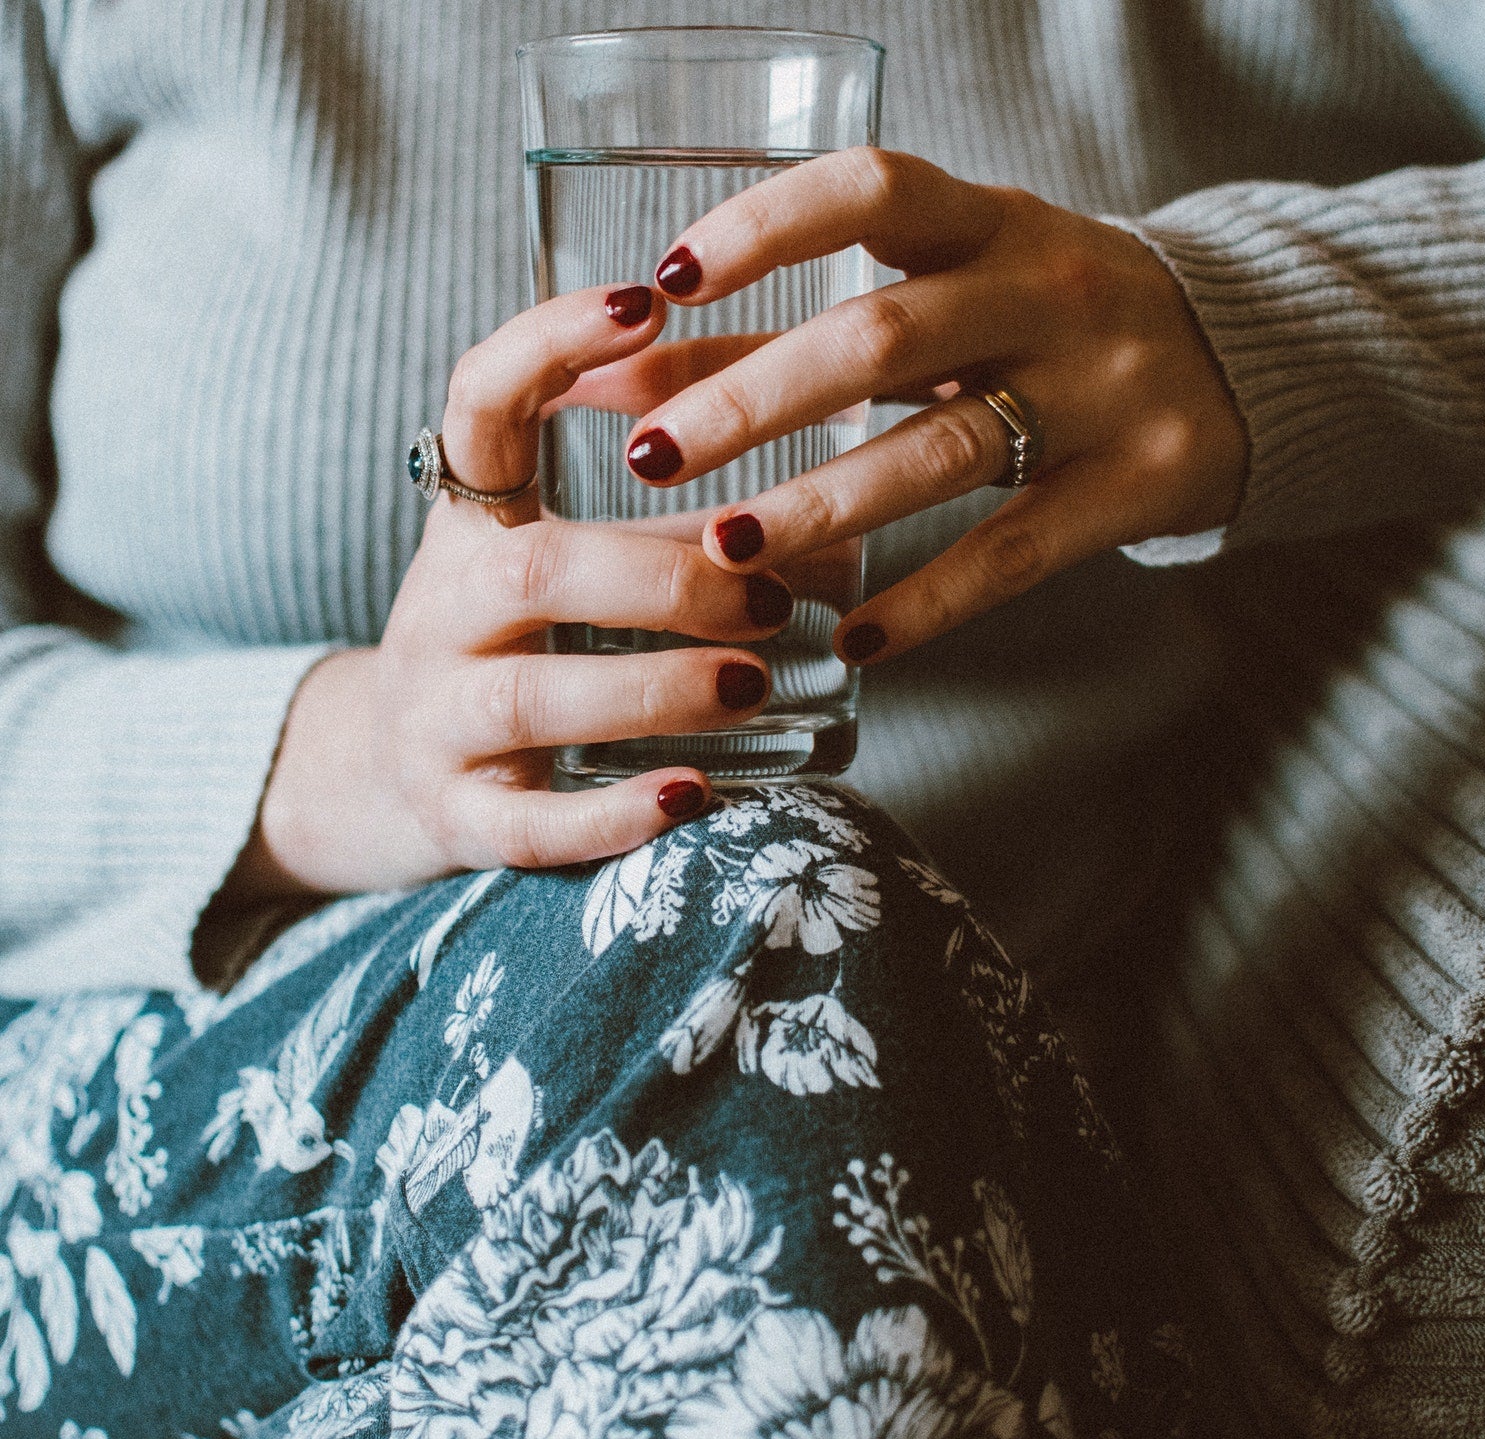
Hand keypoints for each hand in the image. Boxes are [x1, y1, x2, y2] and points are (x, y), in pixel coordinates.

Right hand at [229, 283, 792, 901]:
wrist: (382, 776)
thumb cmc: (511, 653)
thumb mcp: (566, 575)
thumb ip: (669, 539)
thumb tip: (833, 521)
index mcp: (468, 526)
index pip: (477, 405)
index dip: (549, 344)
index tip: (647, 301)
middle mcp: (436, 612)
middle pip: (531, 571)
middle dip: (659, 579)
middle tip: (768, 596)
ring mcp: (432, 721)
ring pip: (528, 697)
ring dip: (651, 686)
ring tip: (752, 683)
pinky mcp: (453, 818)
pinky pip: (526, 824)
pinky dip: (611, 815)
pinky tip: (692, 797)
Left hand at [622, 148, 1248, 662]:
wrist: (1247, 361)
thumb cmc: (1046, 323)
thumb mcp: (943, 298)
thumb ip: (789, 331)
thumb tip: (626, 374)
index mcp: (991, 221)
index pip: (871, 191)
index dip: (765, 228)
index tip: (667, 278)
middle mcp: (1048, 291)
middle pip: (884, 338)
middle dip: (756, 398)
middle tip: (651, 454)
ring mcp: (1101, 391)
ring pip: (942, 451)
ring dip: (822, 504)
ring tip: (726, 550)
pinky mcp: (1137, 486)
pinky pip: (1014, 554)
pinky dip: (927, 603)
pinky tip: (851, 642)